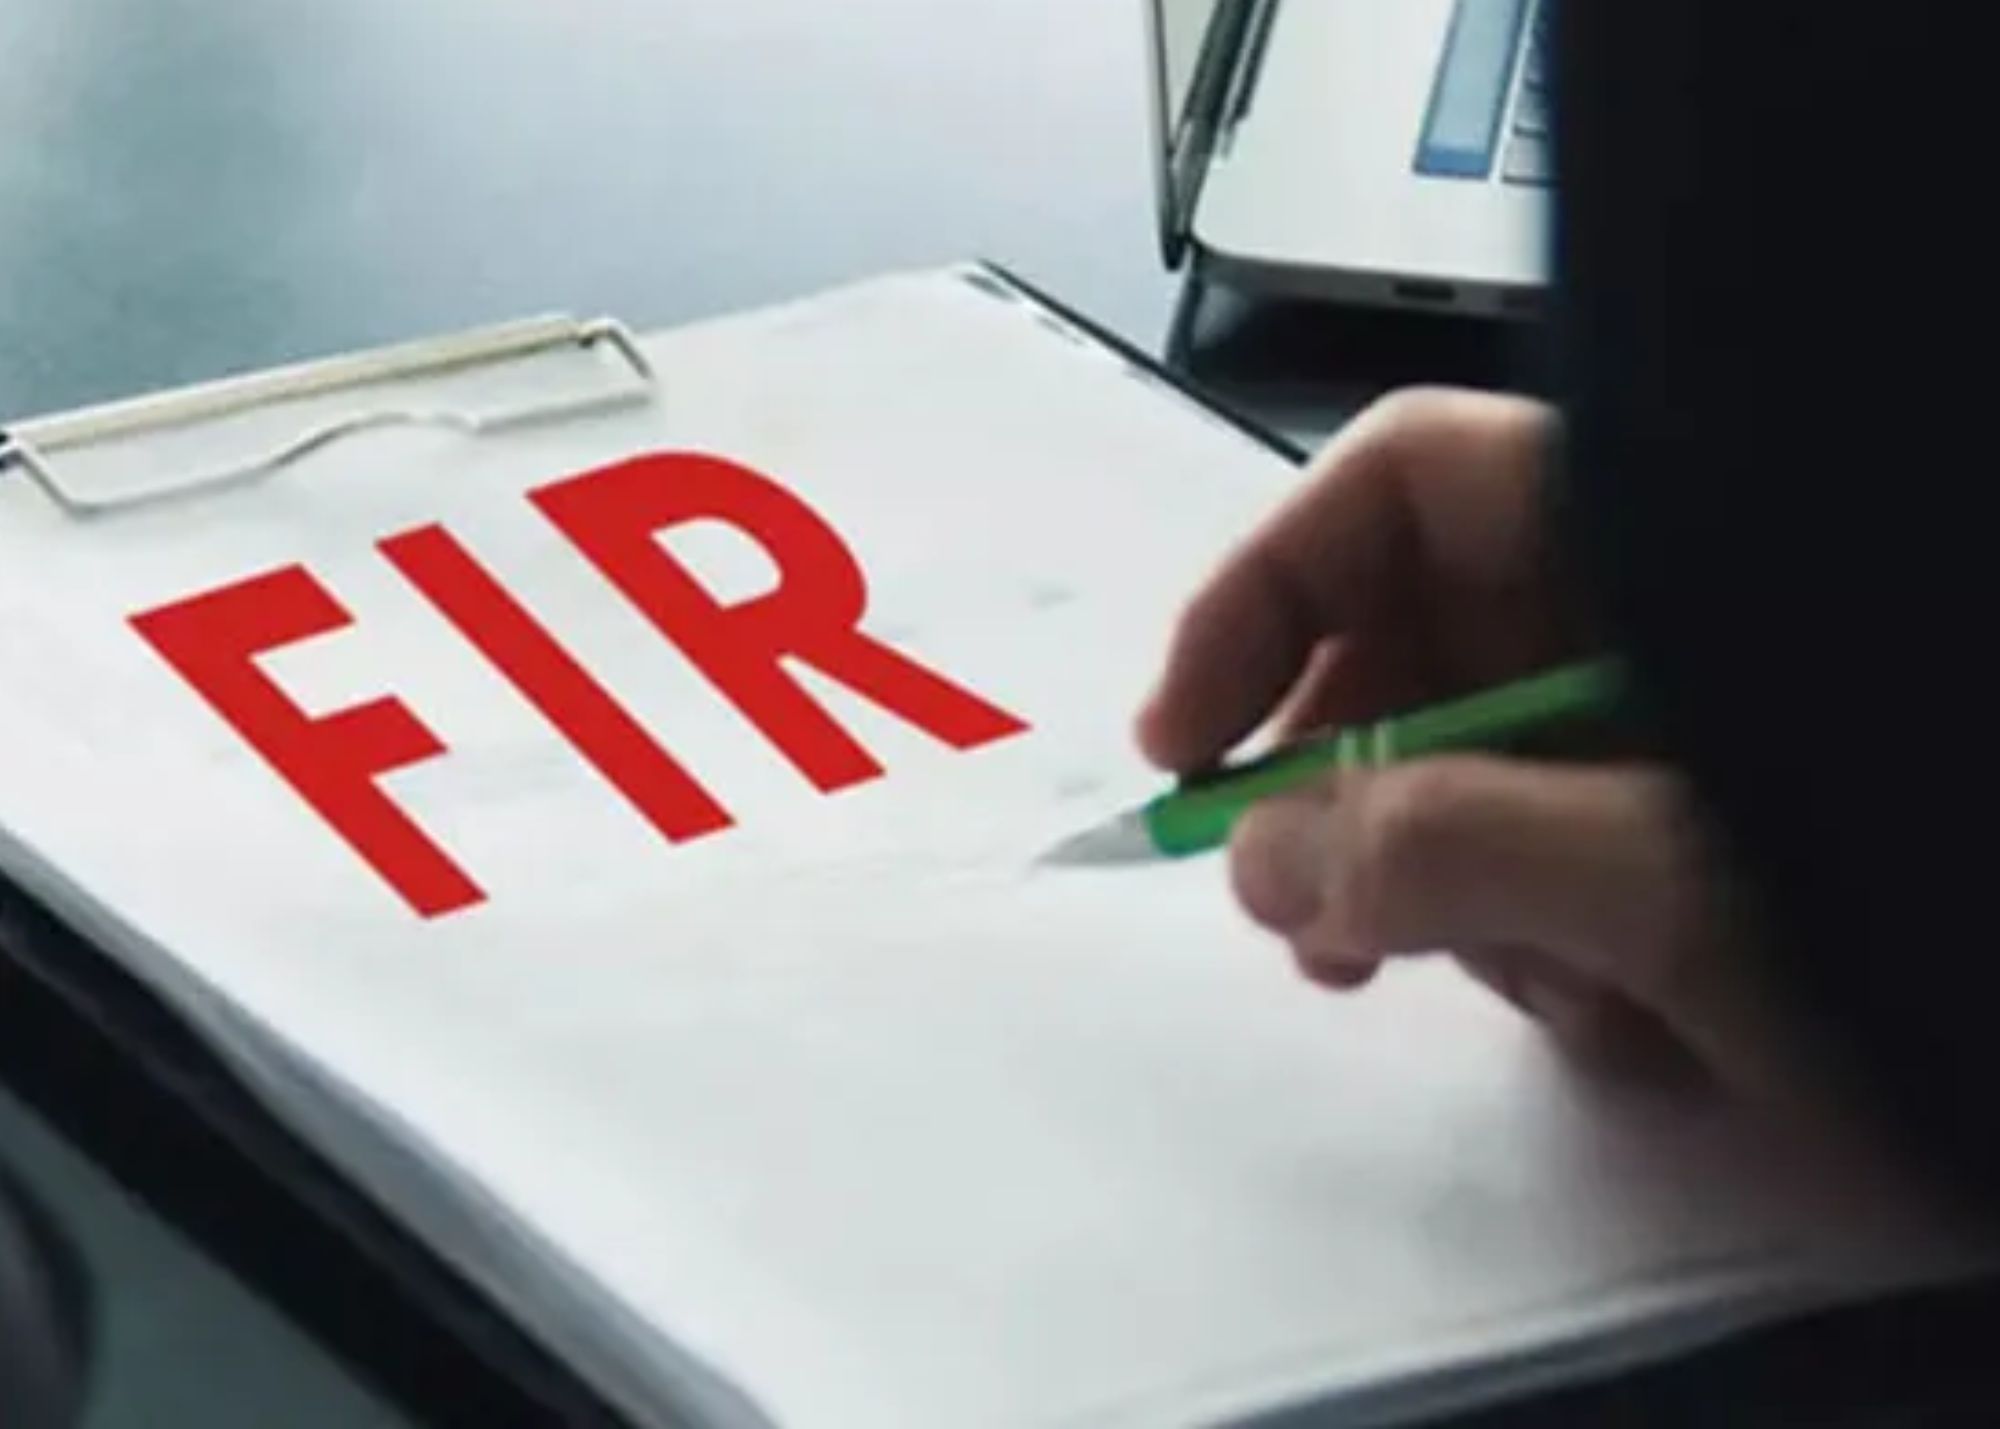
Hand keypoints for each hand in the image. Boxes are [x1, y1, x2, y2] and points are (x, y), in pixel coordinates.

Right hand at [1138, 389, 1807, 1105]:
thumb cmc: (1942, 909)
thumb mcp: (1690, 890)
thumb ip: (1450, 850)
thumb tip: (1256, 856)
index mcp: (1645, 551)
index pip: (1400, 483)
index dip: (1266, 589)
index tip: (1188, 737)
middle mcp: (1637, 622)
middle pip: (1409, 644)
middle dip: (1344, 786)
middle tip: (1294, 914)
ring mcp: (1657, 736)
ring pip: (1461, 782)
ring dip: (1456, 900)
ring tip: (1543, 997)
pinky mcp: (1677, 844)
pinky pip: (1539, 872)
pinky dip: (1545, 953)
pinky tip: (1630, 1026)